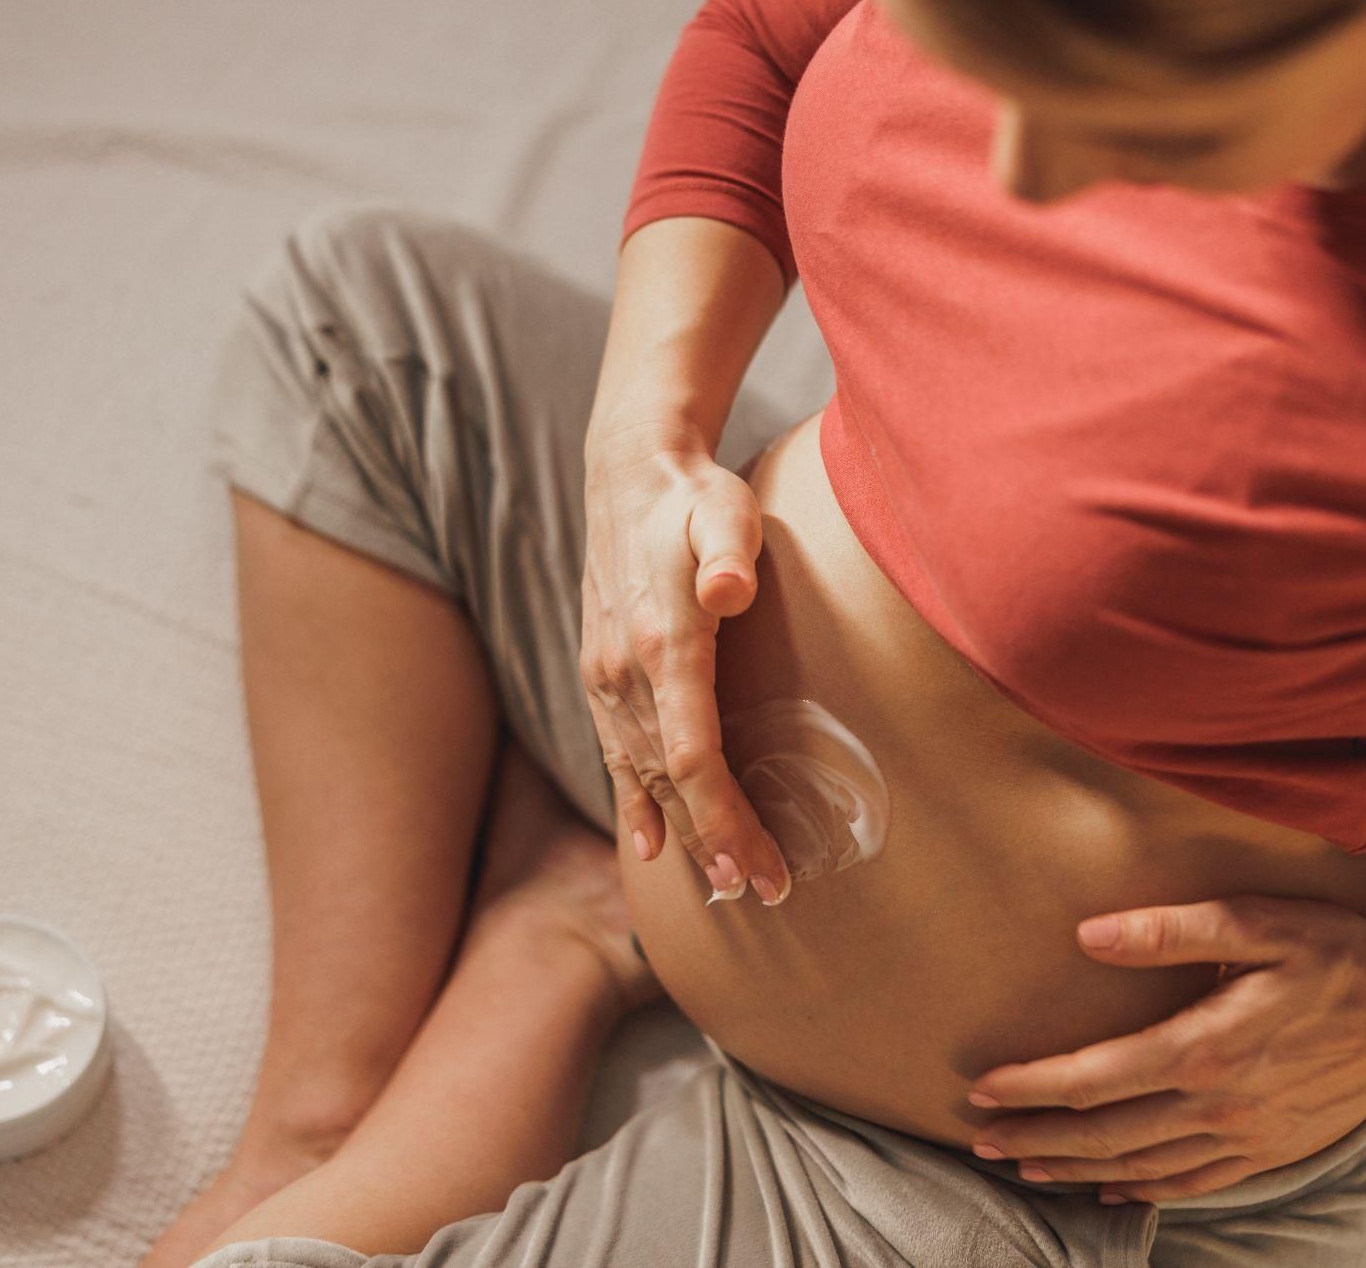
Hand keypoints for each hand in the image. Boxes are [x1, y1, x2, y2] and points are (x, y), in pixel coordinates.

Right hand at [579, 418, 790, 905]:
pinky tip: (651, 846)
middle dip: (716, 843)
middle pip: (673, 782)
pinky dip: (635, 804)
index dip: (726, 819)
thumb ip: (728, 551)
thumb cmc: (692, 497)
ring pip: (643, 777)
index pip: (693, 757)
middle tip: (762, 891)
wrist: (627, 474)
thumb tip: (730, 590)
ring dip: (683, 834)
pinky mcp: (603, 675)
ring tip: (722, 885)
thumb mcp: (722, 510)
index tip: (761, 867)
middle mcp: (626, 674)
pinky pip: (615, 756)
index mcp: (662, 645)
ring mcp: (608, 678)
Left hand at [963, 894, 1365, 1203]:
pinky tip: (1115, 1191)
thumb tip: (1089, 936)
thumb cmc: (1340, 956)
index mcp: (1204, 1047)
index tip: (982, 1091)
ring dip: (1078, 1169)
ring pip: (1141, 1168)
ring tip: (1028, 1165)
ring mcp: (1245, 1138)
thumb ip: (1169, 931)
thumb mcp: (1258, 922)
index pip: (1094, 1078)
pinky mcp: (1271, 1151)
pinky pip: (1193, 1185)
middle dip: (1037, 1138)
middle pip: (1105, 1134)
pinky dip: (1145, 1192)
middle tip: (981, 1141)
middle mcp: (1217, 1105)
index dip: (1032, 1088)